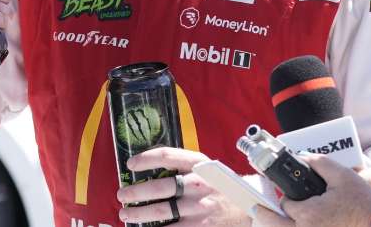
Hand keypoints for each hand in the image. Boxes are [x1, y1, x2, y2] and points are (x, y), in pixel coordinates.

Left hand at [117, 147, 250, 226]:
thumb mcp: (207, 167)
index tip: (131, 164)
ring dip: (137, 214)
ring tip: (126, 214)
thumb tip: (149, 165)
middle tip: (122, 196)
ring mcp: (199, 208)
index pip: (167, 156)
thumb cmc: (220, 185)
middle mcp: (199, 185)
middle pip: (158, 188)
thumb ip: (182, 164)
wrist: (248, 206)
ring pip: (159, 212)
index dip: (145, 159)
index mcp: (199, 164)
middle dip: (134, 193)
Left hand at [252, 154, 370, 226]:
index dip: (284, 197)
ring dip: (278, 225)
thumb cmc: (364, 203)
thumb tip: (303, 156)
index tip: (283, 194)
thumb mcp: (342, 175)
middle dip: (265, 215)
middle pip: (274, 226)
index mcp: (309, 214)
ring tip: (270, 217)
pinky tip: (291, 224)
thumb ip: (318, 162)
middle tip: (256, 208)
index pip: (283, 204)